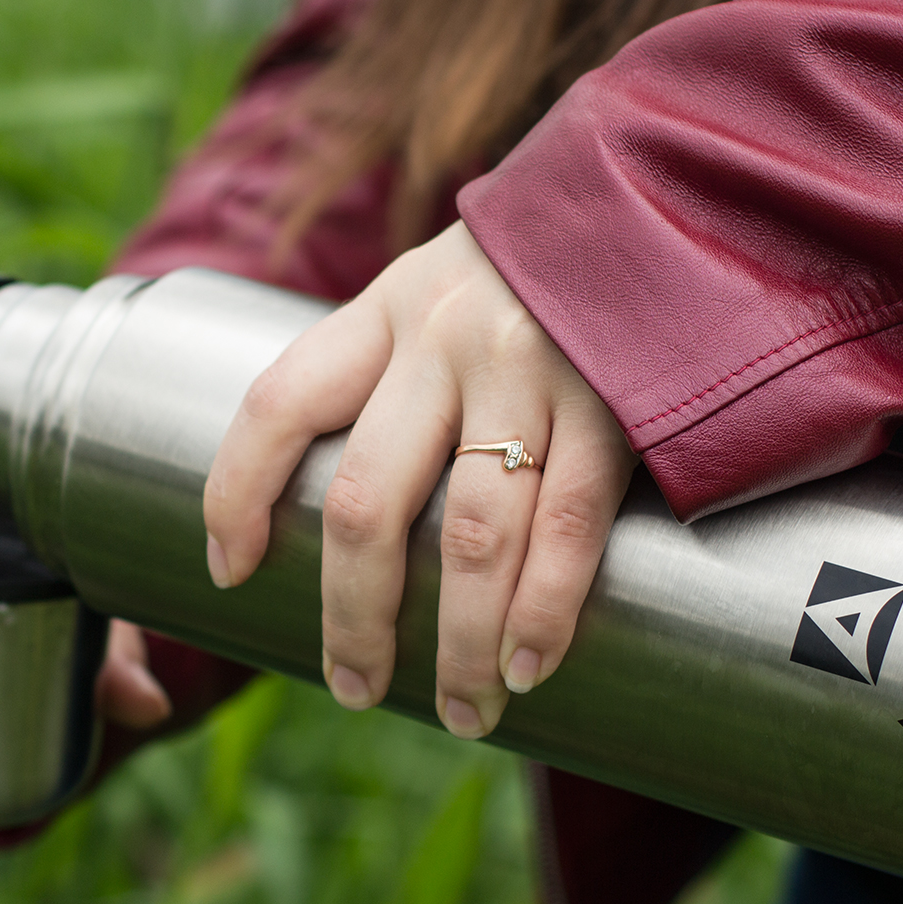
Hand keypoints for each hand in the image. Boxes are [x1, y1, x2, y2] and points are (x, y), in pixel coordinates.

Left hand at [203, 222, 635, 738]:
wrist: (674, 191)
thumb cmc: (541, 270)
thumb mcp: (440, 287)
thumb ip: (394, 373)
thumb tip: (356, 520)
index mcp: (387, 308)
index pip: (279, 405)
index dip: (235, 495)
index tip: (227, 571)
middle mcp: (446, 337)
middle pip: (367, 501)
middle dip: (354, 615)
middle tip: (356, 687)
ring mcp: (535, 369)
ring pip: (471, 534)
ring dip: (458, 641)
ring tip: (461, 712)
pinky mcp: (619, 402)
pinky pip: (572, 525)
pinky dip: (545, 609)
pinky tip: (527, 666)